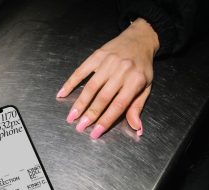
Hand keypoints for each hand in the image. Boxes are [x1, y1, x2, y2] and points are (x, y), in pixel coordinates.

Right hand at [57, 18, 158, 138]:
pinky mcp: (97, 55)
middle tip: (80, 127)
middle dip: (90, 114)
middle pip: (103, 97)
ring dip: (80, 103)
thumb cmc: (142, 66)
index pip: (118, 105)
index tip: (95, 133)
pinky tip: (62, 93)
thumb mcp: (146, 86)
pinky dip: (70, 82)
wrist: (139, 39)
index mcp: (135, 80)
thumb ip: (137, 107)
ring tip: (71, 116)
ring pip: (91, 86)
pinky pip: (81, 70)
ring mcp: (108, 62)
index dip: (106, 120)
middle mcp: (121, 71)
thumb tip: (136, 128)